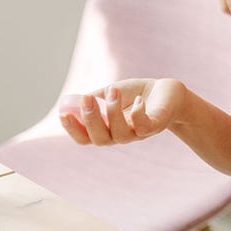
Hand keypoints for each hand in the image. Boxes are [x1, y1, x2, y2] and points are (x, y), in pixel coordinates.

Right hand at [59, 78, 185, 145]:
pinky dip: (138, 114)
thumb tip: (71, 102)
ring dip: (113, 112)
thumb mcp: (110, 93)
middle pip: (100, 140)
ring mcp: (138, 133)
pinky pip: (144, 127)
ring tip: (114, 90)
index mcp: (107, 129)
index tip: (63, 114)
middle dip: (90, 120)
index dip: (73, 130)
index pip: (85, 138)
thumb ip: (93, 99)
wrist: (168, 92)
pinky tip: (137, 100)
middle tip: (86, 99)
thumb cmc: (136, 94)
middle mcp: (121, 135)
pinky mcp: (155, 126)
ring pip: (120, 135)